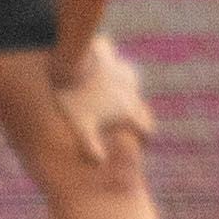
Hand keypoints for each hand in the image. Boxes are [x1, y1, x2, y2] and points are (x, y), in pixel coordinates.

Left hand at [50, 38, 153, 165]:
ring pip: (130, 84)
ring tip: (110, 97)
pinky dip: (111, 70)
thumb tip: (100, 162)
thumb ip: (92, 146)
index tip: (139, 141)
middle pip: (142, 106)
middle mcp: (131, 90)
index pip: (147, 128)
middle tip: (125, 123)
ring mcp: (122, 71)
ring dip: (125, 92)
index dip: (145, 137)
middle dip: (137, 116)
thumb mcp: (82, 126)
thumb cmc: (77, 97)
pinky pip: (115, 64)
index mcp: (128, 109)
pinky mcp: (110, 56)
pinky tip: (99, 72)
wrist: (71, 62)